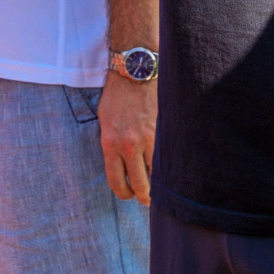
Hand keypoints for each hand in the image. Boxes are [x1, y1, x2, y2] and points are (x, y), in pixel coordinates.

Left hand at [99, 68, 155, 205]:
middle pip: (140, 185)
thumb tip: (123, 168)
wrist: (134, 73)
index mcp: (110, 144)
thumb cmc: (117, 98)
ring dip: (158, 180)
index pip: (117, 182)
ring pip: (157, 172)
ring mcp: (149, 138)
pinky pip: (167, 155)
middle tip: (146, 199)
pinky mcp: (163, 130)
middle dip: (143, 196)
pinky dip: (167, 162)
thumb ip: (112, 147)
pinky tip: (167, 163)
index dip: (124, 194)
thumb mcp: (105, 124)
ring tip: (159, 182)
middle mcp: (129, 145)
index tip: (129, 195)